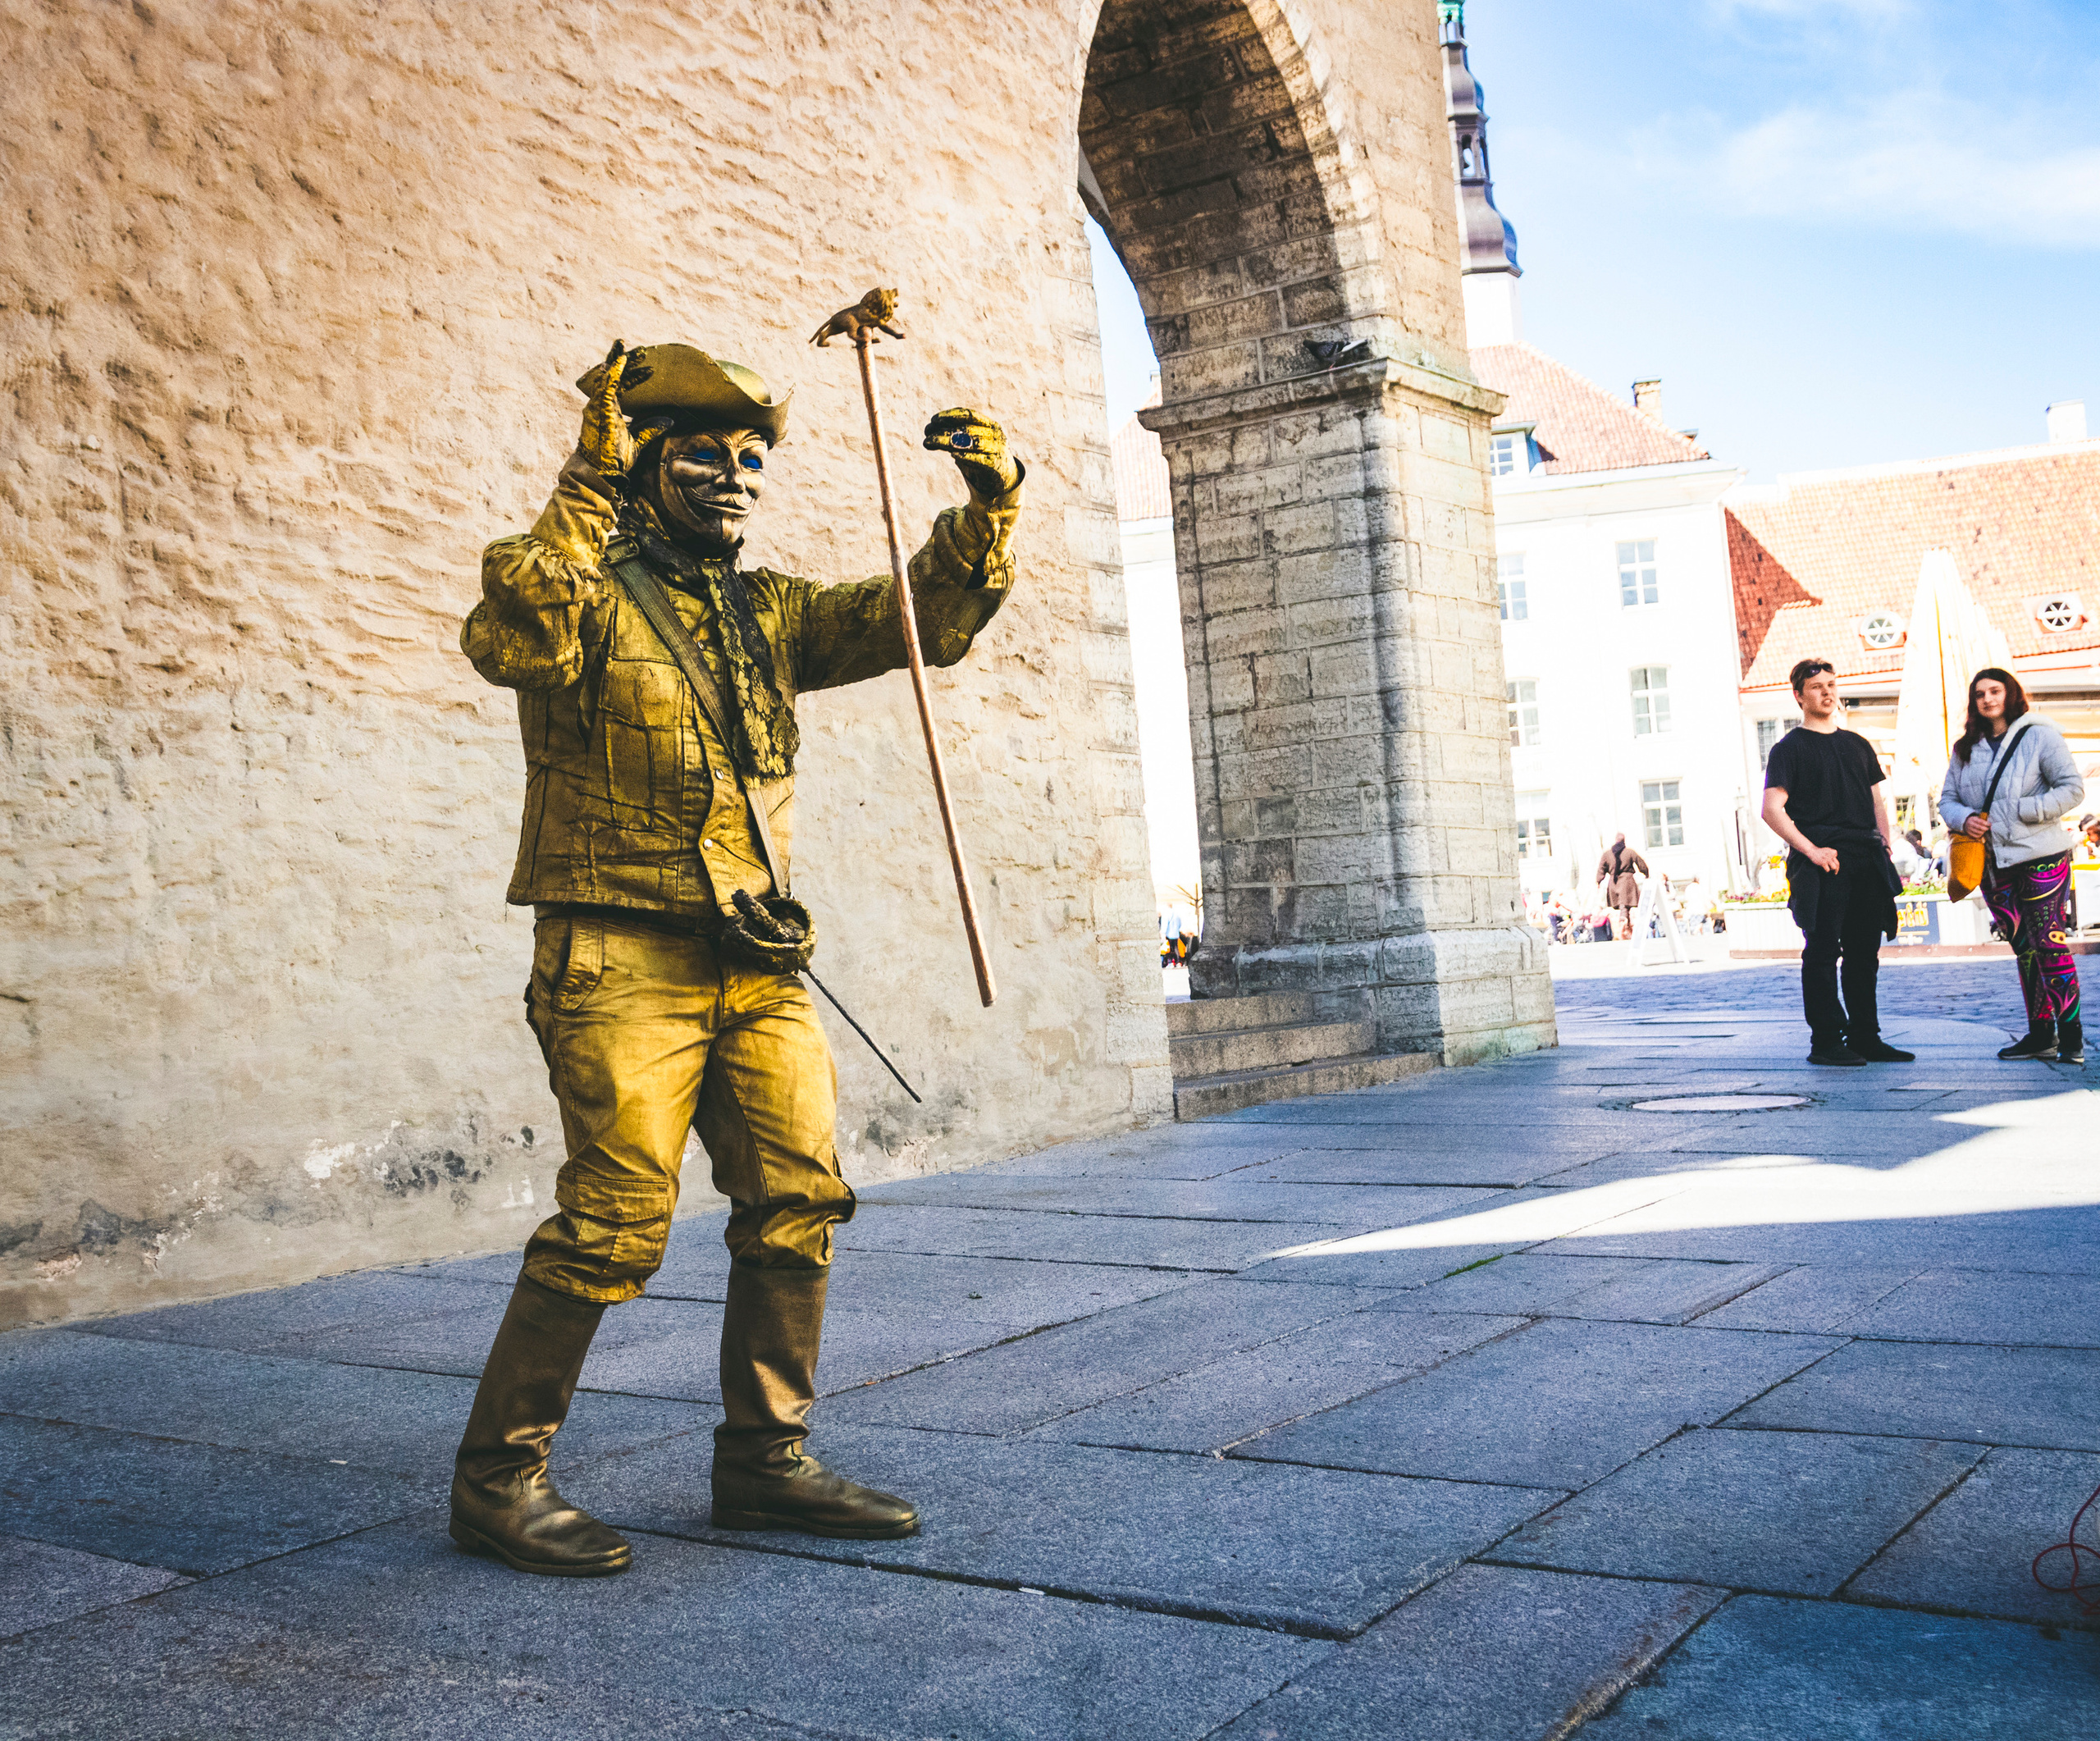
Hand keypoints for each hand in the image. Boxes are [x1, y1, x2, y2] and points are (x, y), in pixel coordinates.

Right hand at [573, 342, 666, 479]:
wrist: (601, 472)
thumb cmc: (614, 458)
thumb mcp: (638, 440)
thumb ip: (651, 428)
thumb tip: (669, 420)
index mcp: (608, 409)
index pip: (620, 386)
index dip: (633, 376)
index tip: (650, 369)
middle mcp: (600, 404)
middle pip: (612, 377)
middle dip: (625, 362)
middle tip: (641, 350)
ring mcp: (597, 406)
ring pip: (607, 376)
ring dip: (619, 361)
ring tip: (628, 348)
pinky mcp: (598, 409)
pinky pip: (606, 386)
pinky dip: (613, 372)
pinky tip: (621, 361)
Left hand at [923, 408, 1016, 496]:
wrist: (1005, 479)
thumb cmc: (984, 458)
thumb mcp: (971, 444)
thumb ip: (955, 437)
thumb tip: (929, 431)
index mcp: (990, 425)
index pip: (969, 415)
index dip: (950, 415)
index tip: (933, 420)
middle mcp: (995, 435)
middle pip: (966, 429)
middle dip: (944, 430)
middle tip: (926, 433)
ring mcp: (997, 450)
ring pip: (971, 443)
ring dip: (948, 442)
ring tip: (931, 442)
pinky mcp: (996, 466)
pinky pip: (980, 460)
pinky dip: (966, 456)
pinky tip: (953, 455)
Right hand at [1806, 846, 1840, 873]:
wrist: (1812, 851)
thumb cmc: (1819, 851)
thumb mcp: (1827, 850)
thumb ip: (1832, 854)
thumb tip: (1835, 862)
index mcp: (1833, 852)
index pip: (1836, 857)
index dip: (1834, 859)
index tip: (1831, 861)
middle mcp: (1831, 856)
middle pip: (1837, 864)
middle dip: (1837, 869)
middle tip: (1835, 872)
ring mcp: (1827, 859)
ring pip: (1834, 867)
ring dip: (1831, 869)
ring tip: (1828, 868)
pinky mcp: (1823, 863)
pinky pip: (1828, 870)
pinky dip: (1826, 870)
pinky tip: (1824, 869)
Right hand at [1963, 813, 1989, 840]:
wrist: (1966, 822)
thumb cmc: (1975, 820)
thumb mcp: (1978, 818)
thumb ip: (1984, 820)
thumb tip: (1990, 825)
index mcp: (1973, 819)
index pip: (1981, 821)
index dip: (1986, 823)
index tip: (1990, 824)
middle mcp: (1970, 823)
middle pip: (1979, 827)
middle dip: (1985, 828)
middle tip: (1987, 828)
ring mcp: (1968, 828)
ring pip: (1978, 832)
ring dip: (1983, 832)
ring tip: (1985, 830)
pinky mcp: (1968, 833)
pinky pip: (1976, 835)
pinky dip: (1980, 835)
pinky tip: (1981, 833)